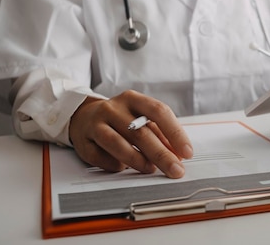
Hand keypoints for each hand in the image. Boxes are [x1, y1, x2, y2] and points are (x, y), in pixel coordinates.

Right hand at [69, 90, 192, 178]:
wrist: (83, 117)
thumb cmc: (120, 119)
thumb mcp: (141, 118)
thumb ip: (160, 134)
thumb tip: (179, 154)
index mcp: (132, 99)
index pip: (159, 112)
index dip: (175, 133)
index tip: (187, 152)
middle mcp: (113, 109)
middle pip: (141, 133)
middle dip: (162, 155)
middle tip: (176, 170)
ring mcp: (95, 124)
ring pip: (118, 144)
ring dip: (139, 161)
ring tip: (152, 169)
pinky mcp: (83, 142)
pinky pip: (101, 158)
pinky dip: (116, 165)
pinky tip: (124, 168)